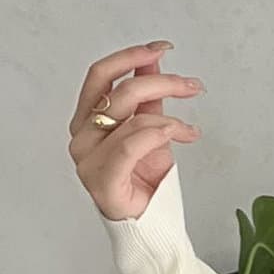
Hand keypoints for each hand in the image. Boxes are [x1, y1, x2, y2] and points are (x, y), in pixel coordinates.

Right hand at [68, 39, 204, 222]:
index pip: (101, 75)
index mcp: (87, 119)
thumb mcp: (149, 129)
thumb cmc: (145, 181)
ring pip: (131, 118)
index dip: (130, 57)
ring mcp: (87, 159)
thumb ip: (147, 98)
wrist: (150, 225)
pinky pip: (131, 145)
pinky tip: (184, 133)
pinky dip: (161, 133)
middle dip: (159, 81)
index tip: (161, 48)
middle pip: (119, 91)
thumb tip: (153, 60)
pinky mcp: (101, 181)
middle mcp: (82, 136)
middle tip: (191, 85)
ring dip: (169, 115)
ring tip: (190, 126)